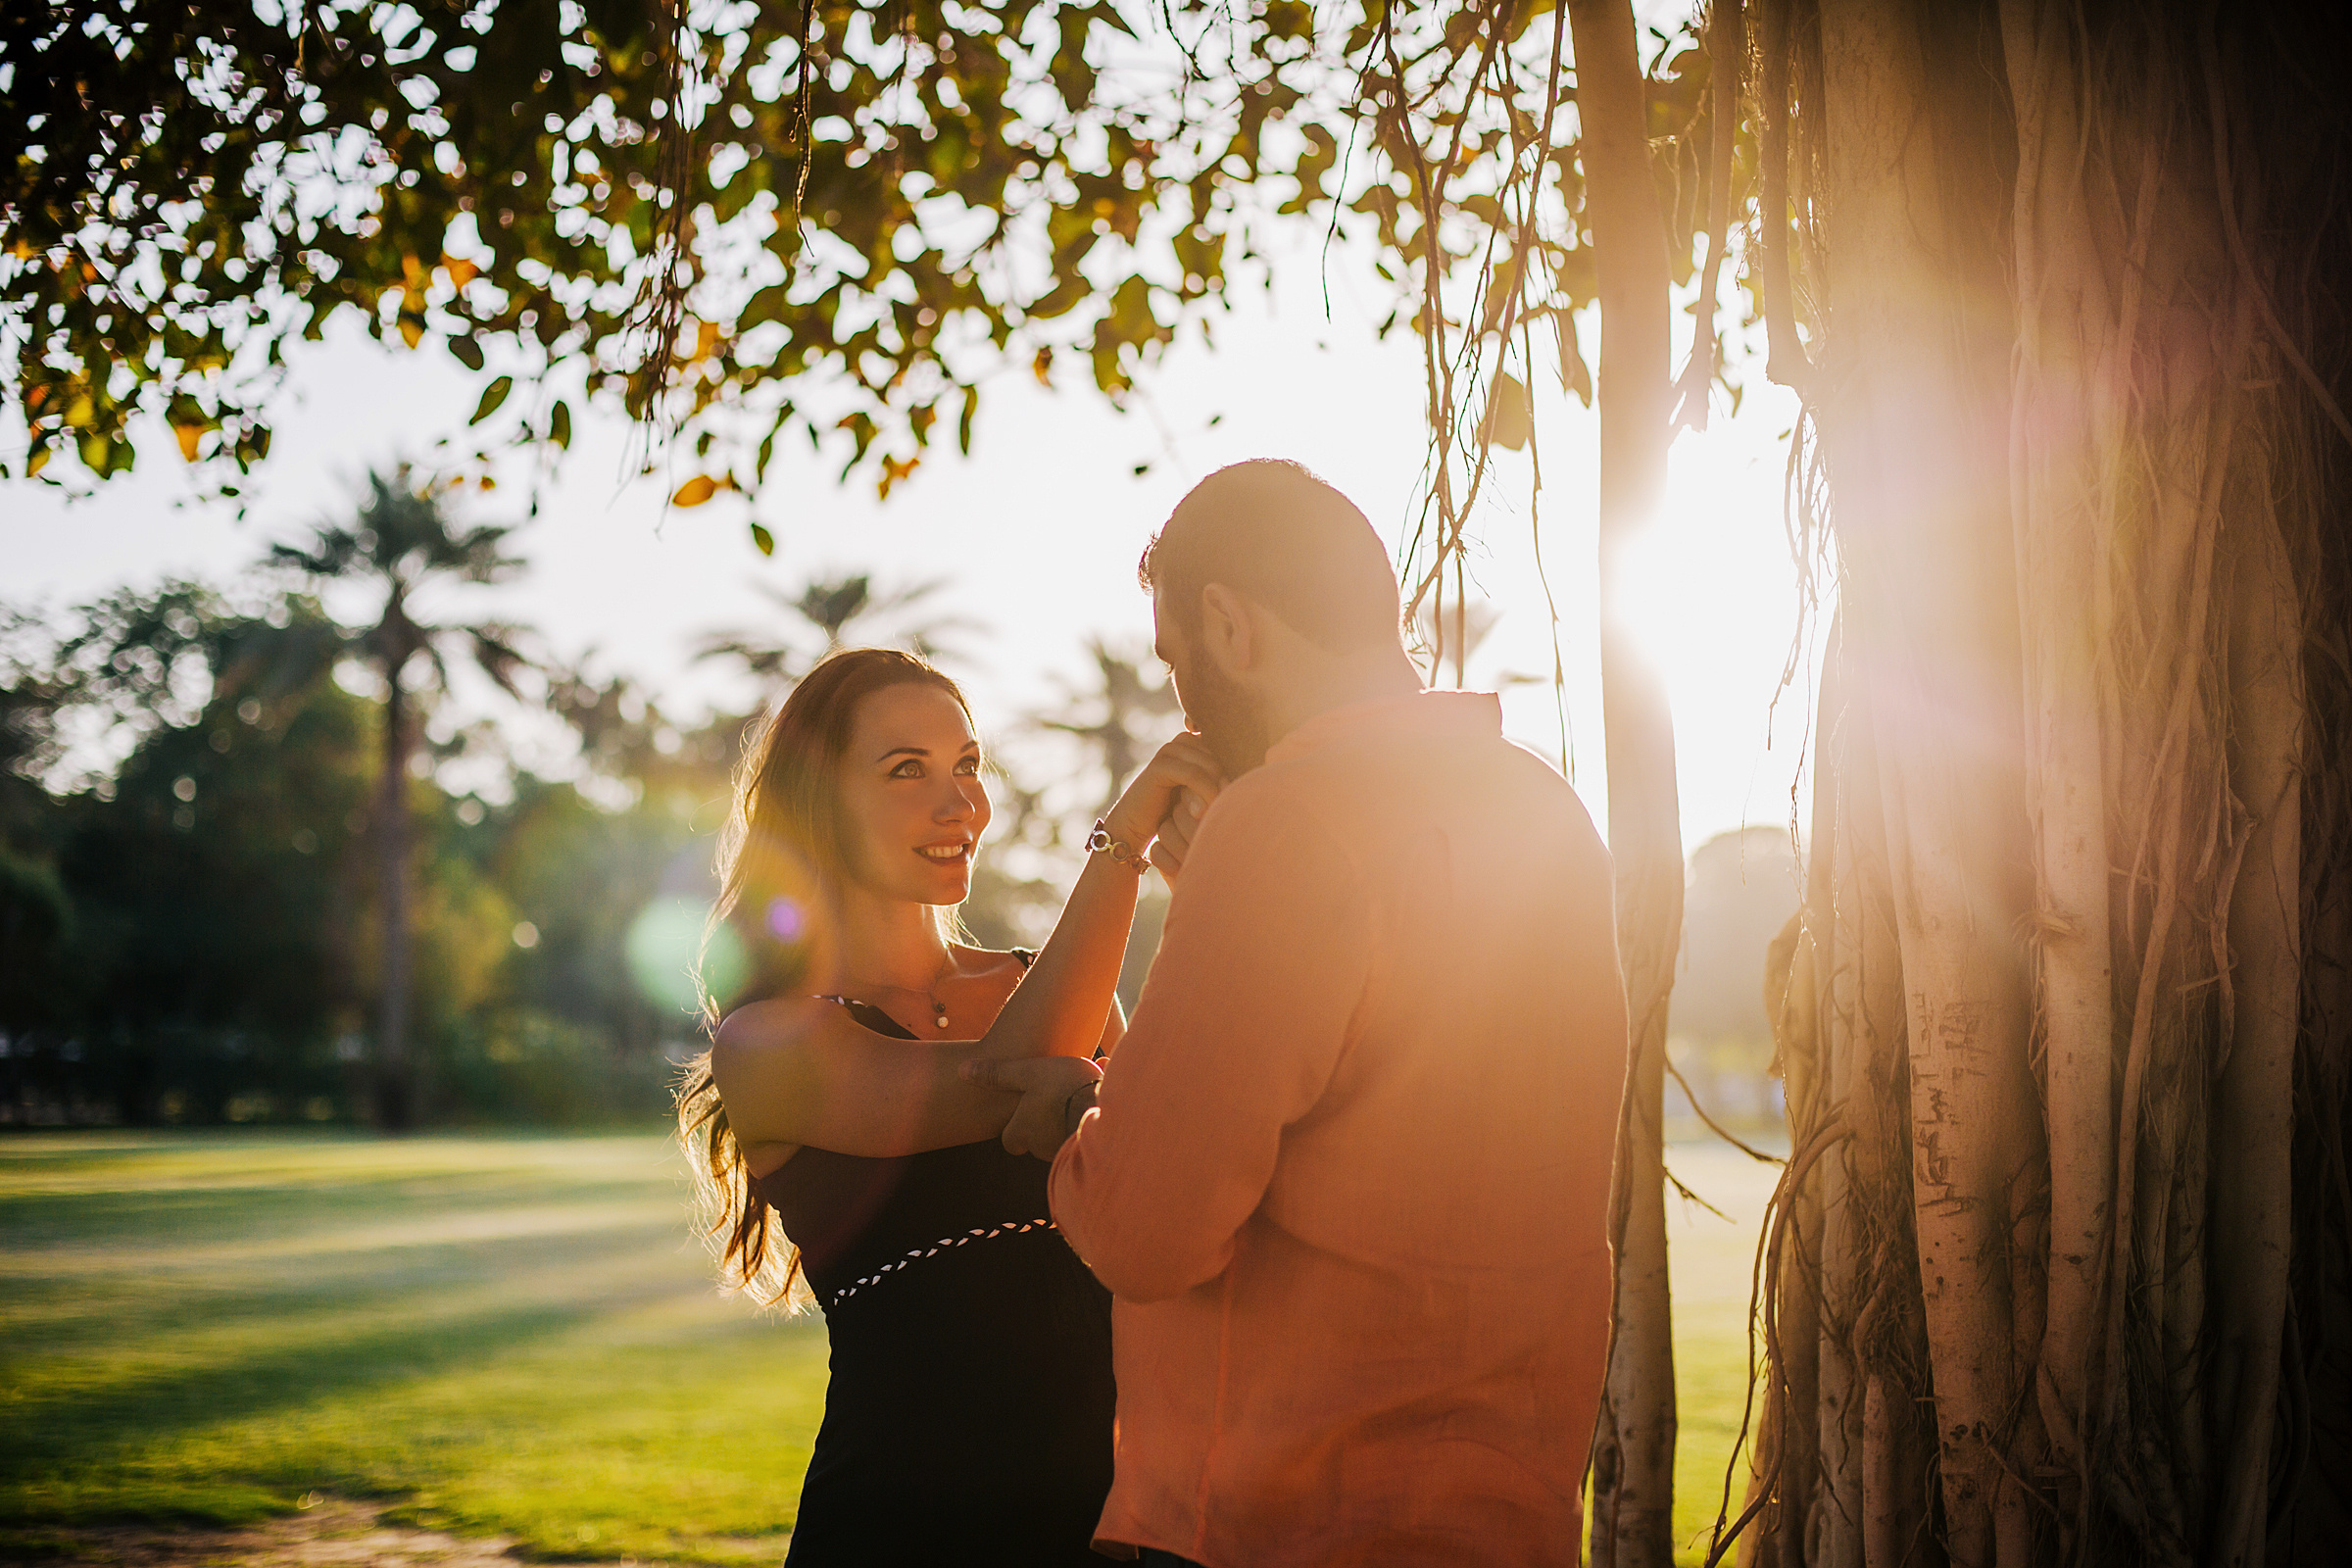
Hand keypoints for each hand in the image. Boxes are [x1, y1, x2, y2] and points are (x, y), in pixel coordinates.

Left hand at [961, 1055, 1102, 1159]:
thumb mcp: (1026, 1073)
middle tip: (1053, 1102)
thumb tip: (962, 1071)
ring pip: (1062, 1135)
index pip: (1010, 1139)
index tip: (1024, 1111)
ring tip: (1080, 1094)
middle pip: (1037, 1141)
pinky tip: (1103, 1093)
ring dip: (1068, 1118)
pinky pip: (1089, 1130)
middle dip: (1044, 1125)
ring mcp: (1069, 1148)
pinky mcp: (1095, 1145)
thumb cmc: (1062, 1090)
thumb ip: (997, 1074)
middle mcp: (1044, 1147)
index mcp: (1024, 1132)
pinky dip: (1092, 1115)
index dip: (1016, 1127)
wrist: (1106, 1110)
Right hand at [1104, 734, 1223, 866]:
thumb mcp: (1202, 797)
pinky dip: (1203, 793)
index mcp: (1196, 745)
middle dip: (1227, 785)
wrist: (1134, 827)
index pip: (1229, 753)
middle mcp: (1183, 742)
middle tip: (1229, 810)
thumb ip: (1223, 784)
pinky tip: (1201, 814)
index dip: (1234, 775)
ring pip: (1210, 766)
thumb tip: (1262, 780)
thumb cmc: (1173, 815)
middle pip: (1222, 758)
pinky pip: (1192, 774)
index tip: (1236, 801)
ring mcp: (1170, 750)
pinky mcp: (1160, 765)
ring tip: (1215, 814)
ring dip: (1216, 792)